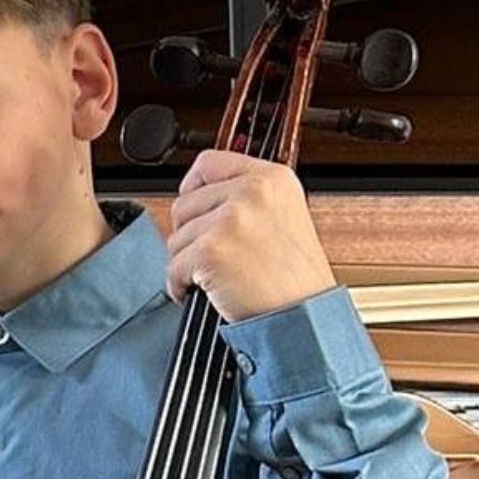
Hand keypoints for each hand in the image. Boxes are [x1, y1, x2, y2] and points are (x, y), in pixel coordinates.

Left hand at [165, 151, 336, 322]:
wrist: (305, 316)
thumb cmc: (296, 276)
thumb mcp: (284, 215)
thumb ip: (246, 195)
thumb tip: (200, 190)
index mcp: (272, 178)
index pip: (209, 163)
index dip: (194, 186)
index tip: (194, 202)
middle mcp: (251, 193)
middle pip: (184, 203)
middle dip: (192, 233)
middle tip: (219, 254)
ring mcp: (229, 220)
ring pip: (176, 237)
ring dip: (189, 261)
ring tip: (222, 273)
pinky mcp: (210, 251)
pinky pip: (173, 267)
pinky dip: (181, 285)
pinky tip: (208, 290)